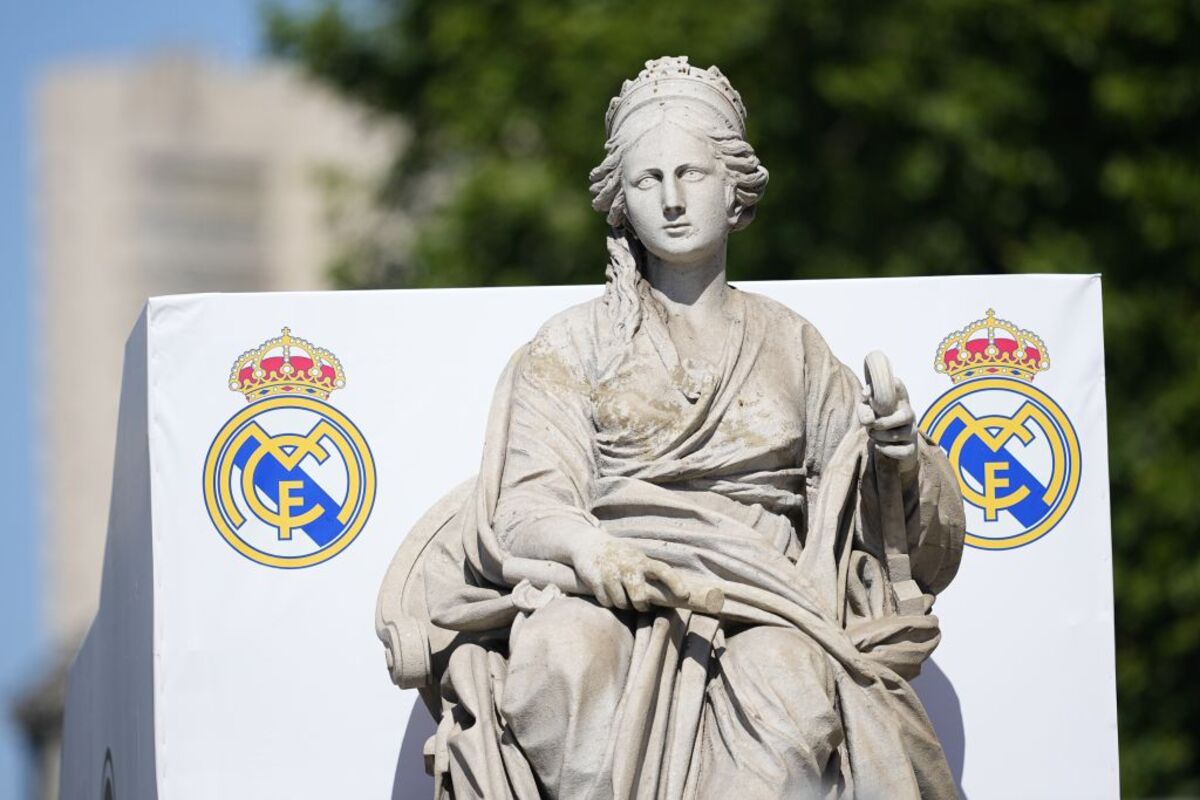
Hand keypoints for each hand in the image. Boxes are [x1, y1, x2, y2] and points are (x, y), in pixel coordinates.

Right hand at [570, 538, 689, 611]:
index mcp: (641, 560)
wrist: (589, 544)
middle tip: (642, 605)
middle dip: (642, 606)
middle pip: (640, 598)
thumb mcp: (637, 557)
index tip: (685, 595)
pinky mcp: (596, 581)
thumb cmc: (620, 555)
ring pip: (622, 603)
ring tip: (623, 596)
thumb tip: (671, 591)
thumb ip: (650, 571)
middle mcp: (627, 567)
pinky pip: (607, 602)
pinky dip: (609, 602)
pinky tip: (609, 592)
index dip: (675, 583)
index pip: (663, 570)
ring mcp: (610, 574)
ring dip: (624, 604)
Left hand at [858, 378, 918, 472]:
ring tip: (872, 434)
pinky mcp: (911, 449)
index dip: (895, 385)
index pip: (900, 389)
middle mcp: (909, 415)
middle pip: (906, 415)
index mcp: (898, 402)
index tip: (886, 385)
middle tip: (870, 425)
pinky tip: (878, 445)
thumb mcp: (868, 411)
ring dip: (880, 436)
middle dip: (883, 422)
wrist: (890, 447)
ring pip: (899, 435)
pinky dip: (886, 449)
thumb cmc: (878, 423)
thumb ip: (866, 405)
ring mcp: (912, 433)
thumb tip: (866, 403)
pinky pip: (901, 451)